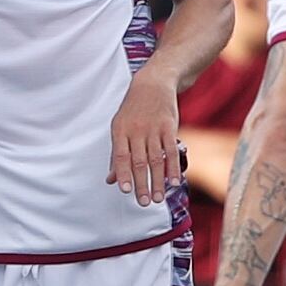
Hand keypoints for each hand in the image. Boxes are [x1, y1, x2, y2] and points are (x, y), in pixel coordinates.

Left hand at [106, 65, 179, 205]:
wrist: (153, 83)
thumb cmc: (133, 110)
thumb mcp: (120, 128)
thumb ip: (117, 155)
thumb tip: (111, 179)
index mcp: (120, 131)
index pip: (121, 156)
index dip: (123, 174)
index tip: (125, 190)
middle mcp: (136, 130)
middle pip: (139, 161)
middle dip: (141, 184)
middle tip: (144, 202)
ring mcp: (154, 128)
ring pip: (156, 159)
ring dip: (158, 181)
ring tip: (158, 198)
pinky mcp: (169, 127)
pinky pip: (171, 150)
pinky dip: (173, 167)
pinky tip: (174, 181)